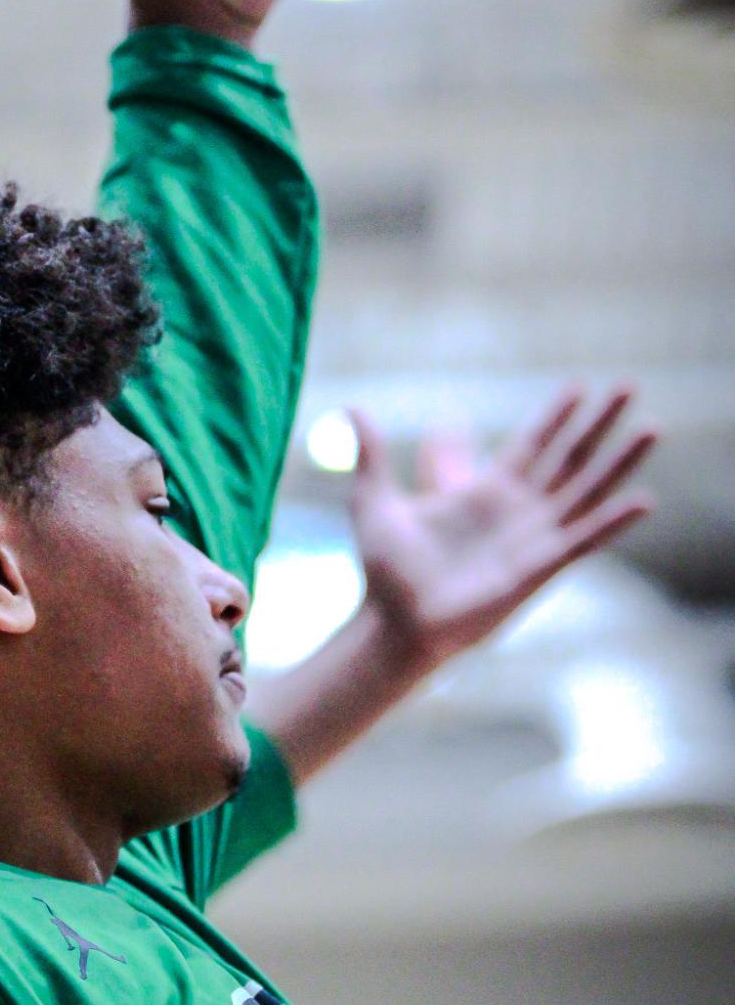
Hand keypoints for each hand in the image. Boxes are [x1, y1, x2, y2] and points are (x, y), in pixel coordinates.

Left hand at [347, 387, 658, 669]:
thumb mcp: (375, 498)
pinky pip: (583, 538)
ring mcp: (532, 537)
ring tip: (651, 428)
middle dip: (599, 422)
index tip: (578, 385)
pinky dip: (612, 520)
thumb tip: (352, 409)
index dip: (555, 415)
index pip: (532, 442)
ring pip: (586, 490)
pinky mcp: (539, 566)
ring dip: (620, 460)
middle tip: (628, 386)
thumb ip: (372, 453)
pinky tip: (643, 499)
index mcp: (484, 490)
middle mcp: (516, 509)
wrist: (394, 620)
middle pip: (569, 456)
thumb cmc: (386, 568)